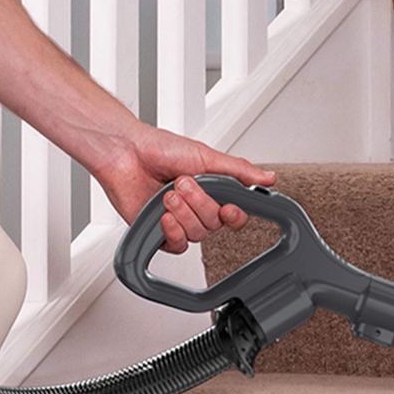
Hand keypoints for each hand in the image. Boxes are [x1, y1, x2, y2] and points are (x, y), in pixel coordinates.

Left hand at [95, 126, 275, 253]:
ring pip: (197, 234)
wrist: (126, 153)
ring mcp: (178, 221)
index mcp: (212, 190)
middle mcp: (196, 208)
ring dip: (183, 213)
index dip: (235, 215)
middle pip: (214, 224)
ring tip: (168, 193)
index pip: (235, 215)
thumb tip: (267, 179)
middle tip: (182, 183)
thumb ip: (238, 170)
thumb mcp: (205, 156)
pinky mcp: (159, 232)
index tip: (228, 208)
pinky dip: (173, 231)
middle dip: (199, 203)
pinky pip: (177, 245)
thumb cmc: (159, 148)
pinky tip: (164, 216)